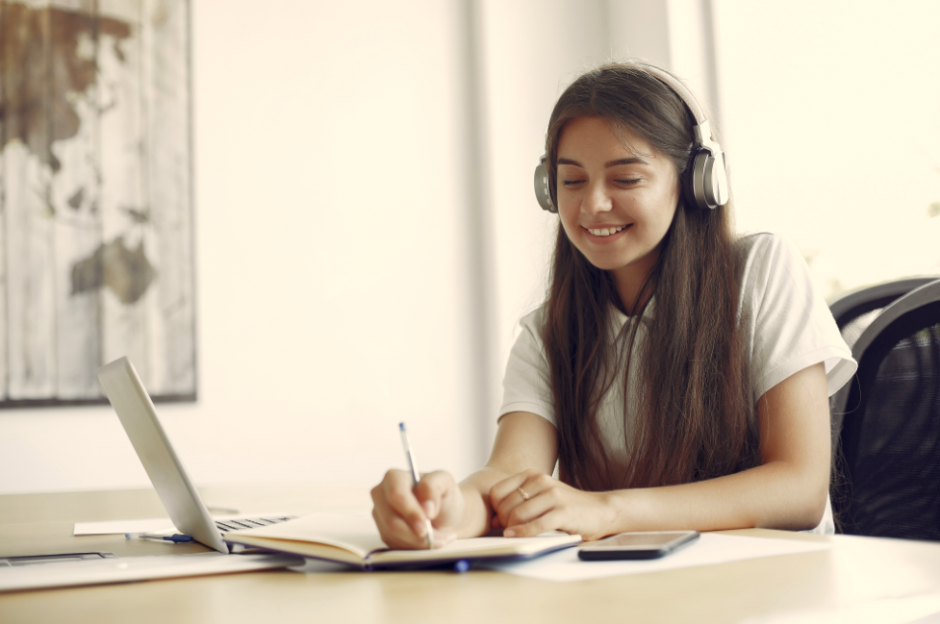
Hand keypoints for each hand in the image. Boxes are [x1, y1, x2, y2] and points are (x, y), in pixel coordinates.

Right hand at [370, 469, 463, 549]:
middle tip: (436, 538)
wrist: (445, 513)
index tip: (426, 525)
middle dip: (415, 534)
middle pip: (391, 521)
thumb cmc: (443, 495)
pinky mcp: (384, 532)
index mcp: (393, 477)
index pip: (396, 496)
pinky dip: (415, 547)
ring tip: (439, 537)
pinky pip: (396, 545)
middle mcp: (381, 495)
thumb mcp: (445, 482)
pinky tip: (429, 540)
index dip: (410, 513)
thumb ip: (434, 487)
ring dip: (419, 542)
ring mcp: (380, 515)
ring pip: (393, 536)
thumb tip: (426, 507)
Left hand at [489, 469, 614, 540]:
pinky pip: (535, 525)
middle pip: (506, 506)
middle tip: (509, 531)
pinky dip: (522, 534)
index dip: (495, 509)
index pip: (497, 492)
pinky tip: (516, 537)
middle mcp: (541, 481)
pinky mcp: (562, 512)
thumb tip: (493, 520)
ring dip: (512, 529)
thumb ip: (518, 504)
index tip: (501, 520)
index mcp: (532, 475)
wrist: (599, 510)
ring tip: (515, 534)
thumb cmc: (566, 507)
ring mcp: (552, 495)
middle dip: (503, 522)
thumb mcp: (540, 498)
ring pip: (517, 515)